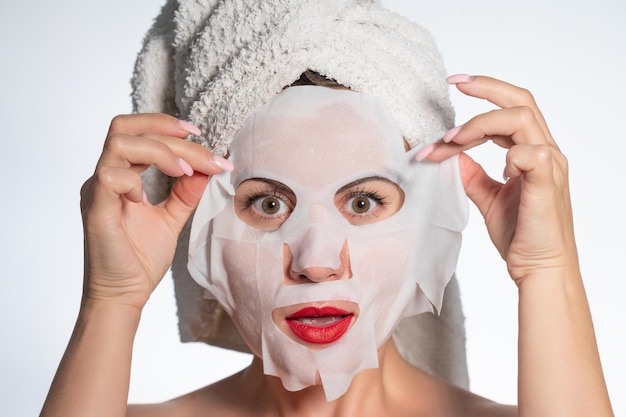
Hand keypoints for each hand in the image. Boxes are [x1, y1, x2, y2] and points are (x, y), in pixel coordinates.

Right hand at [79, 113, 230, 307]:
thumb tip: (207, 168)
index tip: (199, 134)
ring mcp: (97, 192)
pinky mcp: (95, 210)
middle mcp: (105, 177)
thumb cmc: (140, 259)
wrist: (125, 295)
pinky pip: (109, 177)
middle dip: (169, 132)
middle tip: (203, 148)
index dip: (165, 125)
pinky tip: (148, 199)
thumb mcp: (172, 218)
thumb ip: (186, 193)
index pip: (136, 132)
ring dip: (159, 151)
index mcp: (120, 176)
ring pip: (119, 143)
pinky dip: (135, 180)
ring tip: (186, 171)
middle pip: (127, 129)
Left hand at [418, 75, 576, 282]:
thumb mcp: (488, 197)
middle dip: (486, 87)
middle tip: (455, 82)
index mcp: (532, 153)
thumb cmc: (520, 234)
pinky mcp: (548, 184)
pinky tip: (495, 169)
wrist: (539, 268)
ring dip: (481, 123)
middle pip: (521, 101)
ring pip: (522, 119)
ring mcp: (550, 166)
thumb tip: (451, 154)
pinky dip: (509, 154)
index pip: (511, 110)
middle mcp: (545, 152)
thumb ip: (472, 174)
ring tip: (452, 139)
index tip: (454, 86)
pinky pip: (534, 154)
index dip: (484, 94)